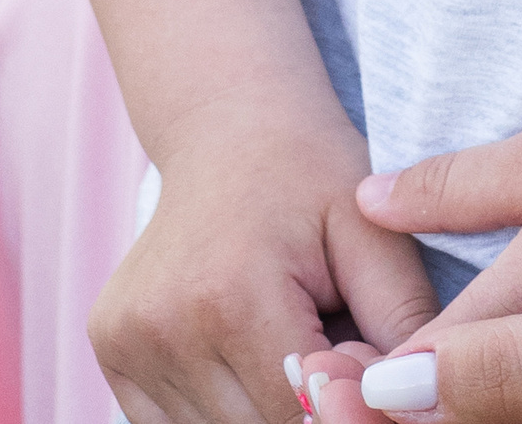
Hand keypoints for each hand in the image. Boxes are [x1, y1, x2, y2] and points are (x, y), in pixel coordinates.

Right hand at [94, 96, 435, 423]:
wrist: (228, 126)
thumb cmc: (310, 174)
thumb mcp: (372, 228)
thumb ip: (400, 317)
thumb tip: (411, 393)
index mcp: (232, 295)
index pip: (300, 414)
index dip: (345, 400)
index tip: (366, 361)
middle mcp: (166, 326)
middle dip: (304, 406)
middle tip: (328, 343)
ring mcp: (127, 342)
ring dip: (261, 408)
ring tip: (284, 338)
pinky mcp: (110, 352)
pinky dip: (220, 407)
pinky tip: (243, 348)